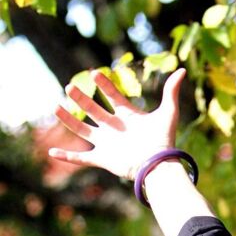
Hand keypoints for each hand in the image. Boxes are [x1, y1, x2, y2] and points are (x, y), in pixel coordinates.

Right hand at [48, 67, 186, 182]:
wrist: (158, 165)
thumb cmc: (164, 140)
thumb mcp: (168, 113)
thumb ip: (171, 91)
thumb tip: (183, 70)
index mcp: (127, 116)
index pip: (113, 96)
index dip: (105, 84)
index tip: (95, 73)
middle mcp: (114, 128)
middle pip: (93, 110)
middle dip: (81, 99)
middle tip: (69, 86)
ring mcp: (107, 143)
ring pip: (82, 130)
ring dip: (68, 120)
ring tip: (55, 107)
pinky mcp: (102, 159)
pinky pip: (81, 158)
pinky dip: (66, 156)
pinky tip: (52, 152)